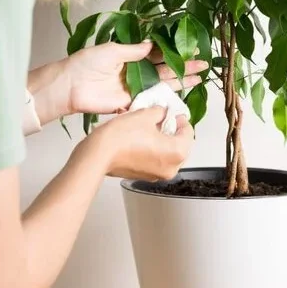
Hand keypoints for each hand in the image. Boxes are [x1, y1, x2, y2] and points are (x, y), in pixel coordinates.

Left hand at [28, 42, 207, 124]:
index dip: (174, 53)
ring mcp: (134, 89)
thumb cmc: (85, 64)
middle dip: (184, 68)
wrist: (68, 87)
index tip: (191, 50)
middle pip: (165, 70)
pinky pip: (150, 102)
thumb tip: (153, 45)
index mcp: (130, 57)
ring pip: (162, 85)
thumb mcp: (111, 50)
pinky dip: (165, 101)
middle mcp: (135, 73)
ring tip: (199, 79)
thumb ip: (134, 50)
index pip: (158, 54)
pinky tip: (181, 98)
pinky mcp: (130, 104)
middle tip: (204, 65)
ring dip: (180, 83)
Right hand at [77, 106, 194, 180]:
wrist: (98, 154)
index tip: (172, 112)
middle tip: (161, 118)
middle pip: (180, 145)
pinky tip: (141, 138)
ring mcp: (157, 175)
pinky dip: (152, 149)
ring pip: (167, 153)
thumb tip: (163, 112)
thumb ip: (160, 112)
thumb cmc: (122, 137)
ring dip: (161, 140)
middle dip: (172, 130)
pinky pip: (155, 160)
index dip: (180, 119)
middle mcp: (171, 168)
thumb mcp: (146, 115)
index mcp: (177, 153)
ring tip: (149, 126)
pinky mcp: (144, 176)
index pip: (188, 132)